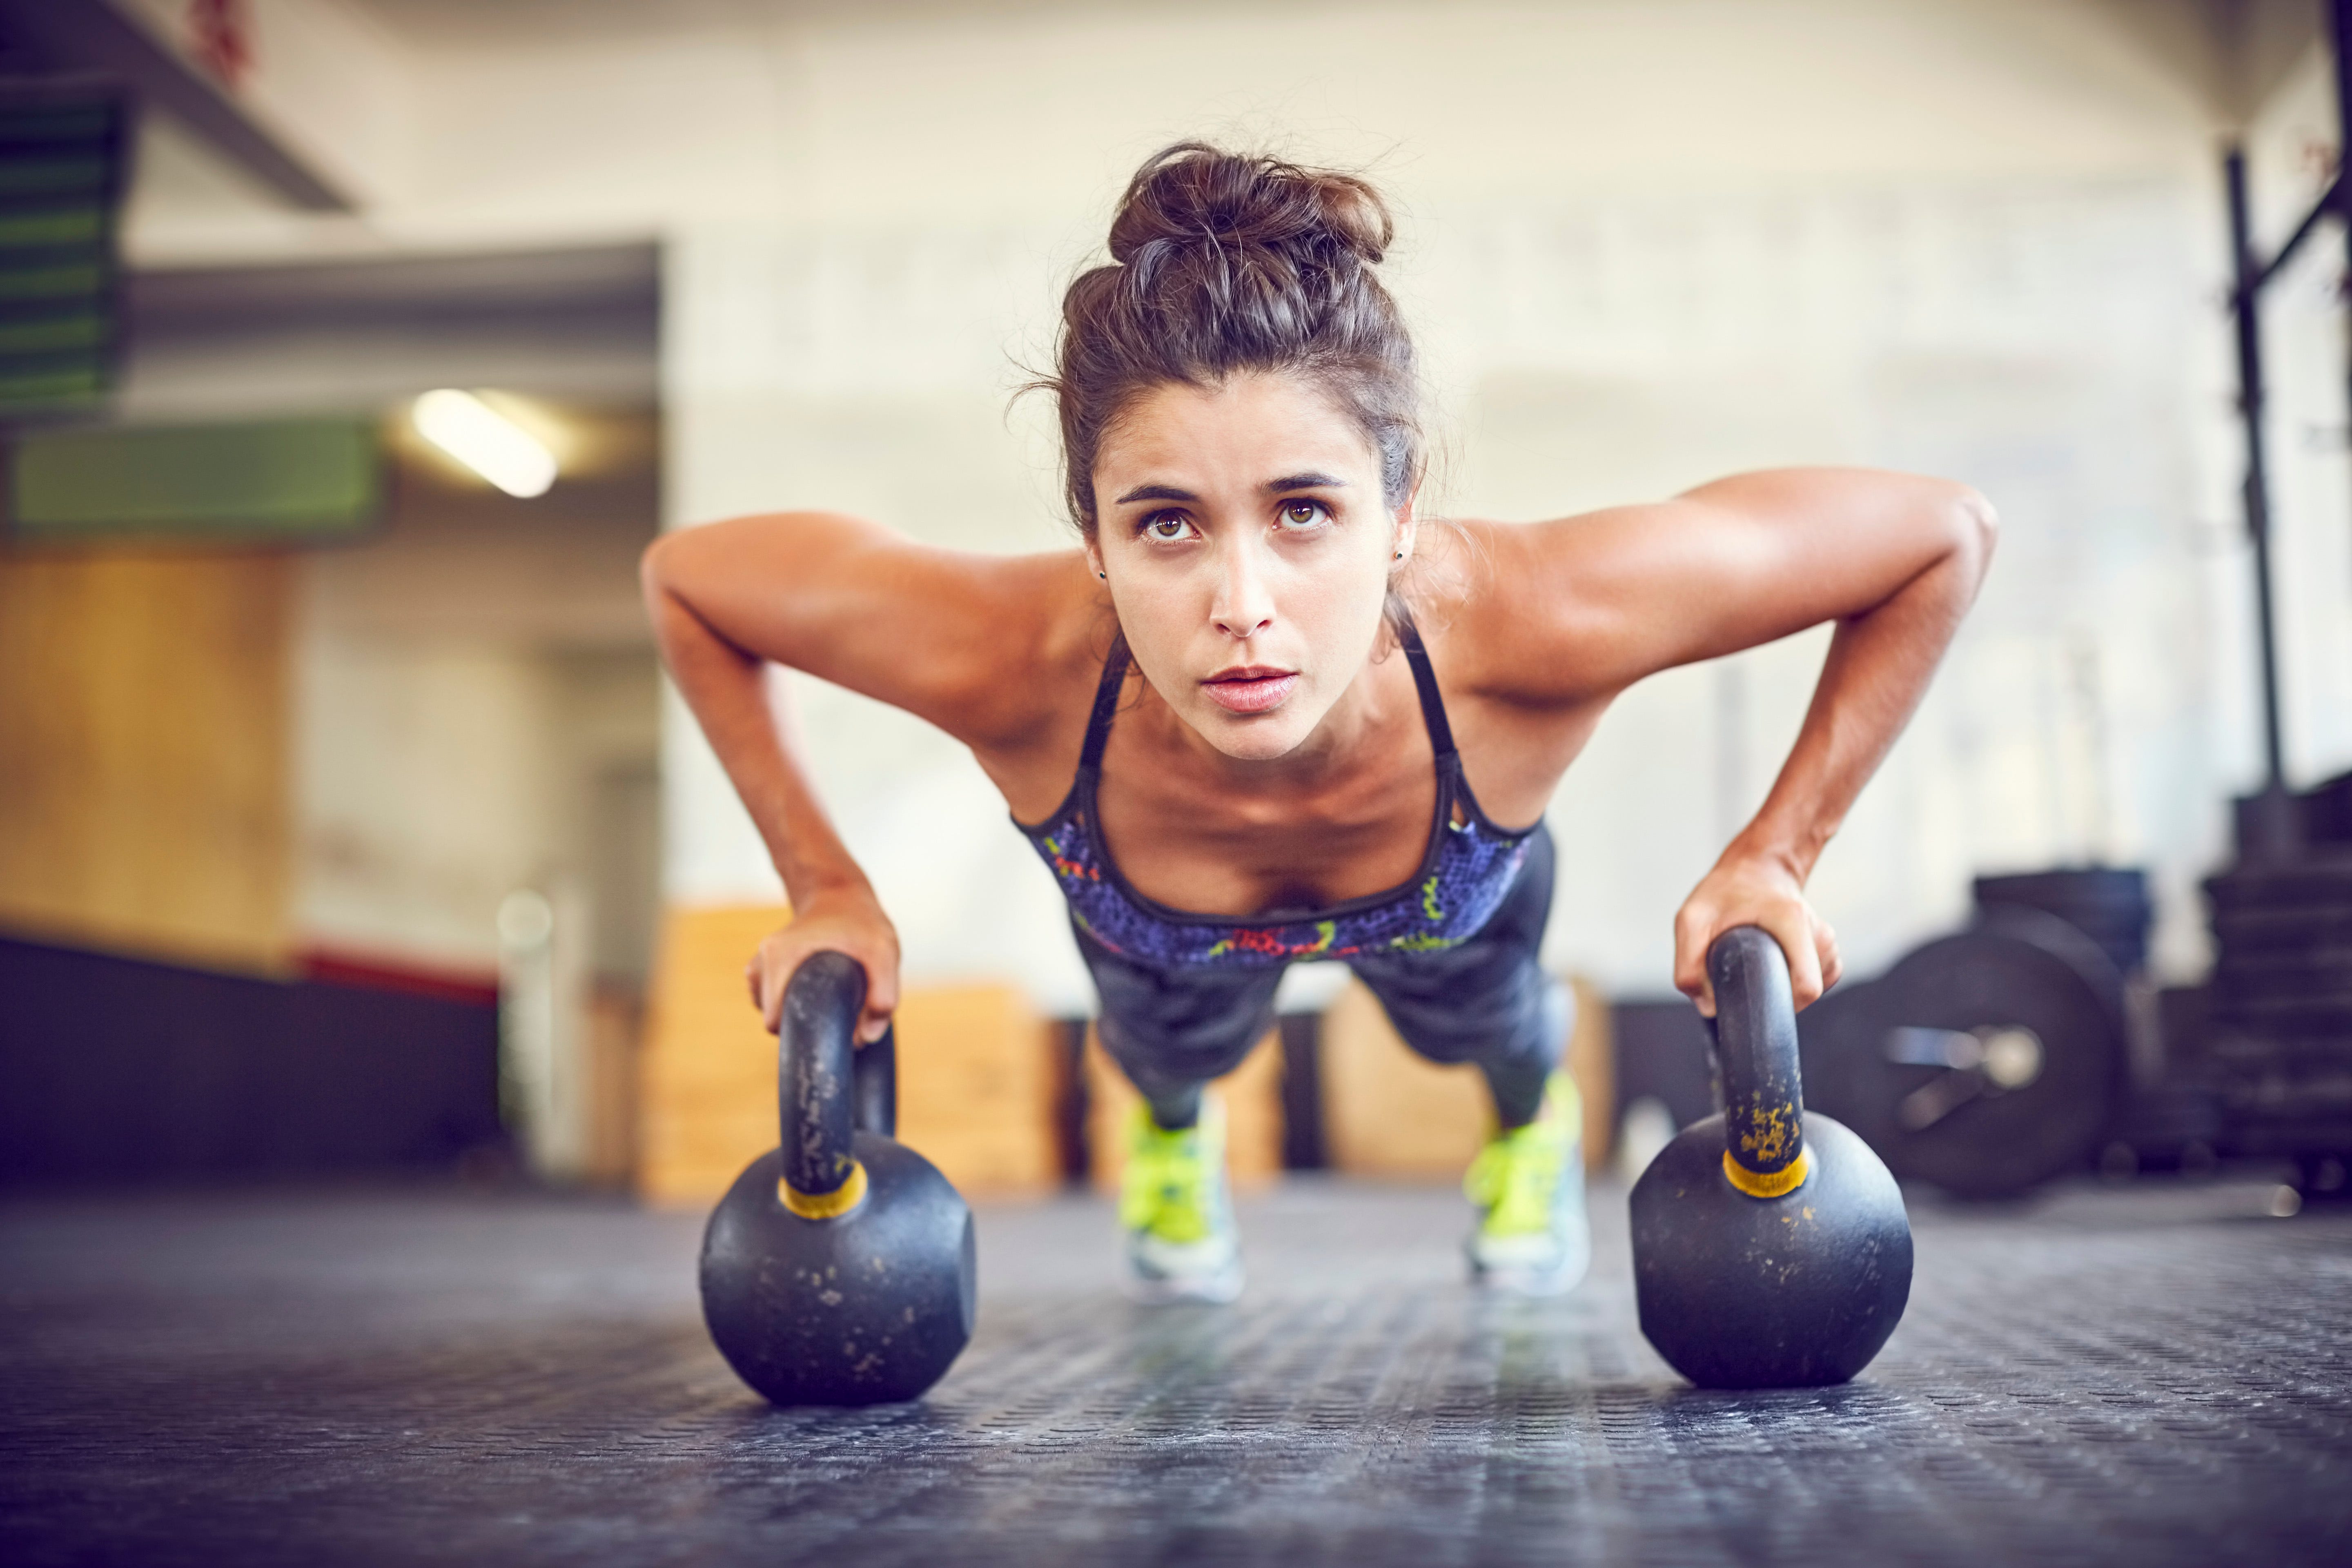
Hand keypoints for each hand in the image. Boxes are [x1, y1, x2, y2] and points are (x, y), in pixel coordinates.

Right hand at [745, 885, 900, 1043]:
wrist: (838, 894)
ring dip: (800, 1012)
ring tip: (829, 994)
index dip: (804, 1032)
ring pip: (774, 1010)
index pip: (775, 1020)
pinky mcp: (764, 969)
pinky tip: (816, 989)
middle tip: (839, 1009)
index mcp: (779, 956)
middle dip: (805, 1022)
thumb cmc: (861, 921)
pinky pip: (775, 1001)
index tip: (832, 1027)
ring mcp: (760, 965)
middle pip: (775, 1018)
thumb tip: (864, 1037)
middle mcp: (762, 961)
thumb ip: (884, 994)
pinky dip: (793, 1002)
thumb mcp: (883, 951)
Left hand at [1672, 848, 1840, 1016]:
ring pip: (1809, 988)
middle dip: (1774, 993)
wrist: (1759, 868)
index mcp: (1792, 921)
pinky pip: (1814, 981)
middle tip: (1747, 970)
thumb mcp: (1692, 918)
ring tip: (1759, 958)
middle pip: (1806, 992)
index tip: (1752, 994)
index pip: (1806, 987)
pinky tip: (1775, 961)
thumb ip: (1689, 963)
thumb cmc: (1727, 889)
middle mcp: (1818, 932)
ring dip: (1781, 983)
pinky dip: (1792, 979)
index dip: (1778, 1003)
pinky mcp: (1826, 951)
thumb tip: (1707, 1006)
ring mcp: (1825, 942)